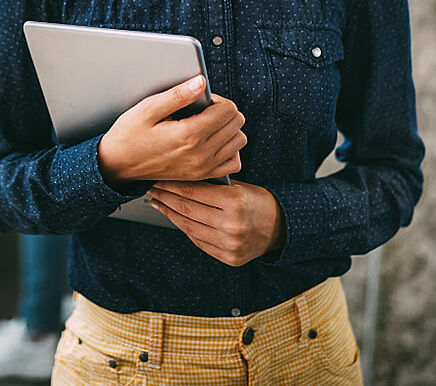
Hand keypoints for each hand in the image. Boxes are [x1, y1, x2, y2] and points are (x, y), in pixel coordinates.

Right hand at [96, 75, 246, 184]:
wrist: (117, 164)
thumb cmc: (128, 136)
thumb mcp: (148, 109)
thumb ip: (177, 95)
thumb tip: (201, 82)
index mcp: (188, 135)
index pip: (227, 110)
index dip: (217, 99)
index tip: (202, 99)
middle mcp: (200, 154)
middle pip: (236, 123)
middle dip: (224, 111)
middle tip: (204, 109)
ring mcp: (202, 168)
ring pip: (239, 141)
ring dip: (229, 129)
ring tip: (209, 124)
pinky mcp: (201, 176)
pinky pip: (233, 163)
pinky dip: (229, 150)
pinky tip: (214, 141)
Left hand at [147, 180, 284, 266]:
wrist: (282, 227)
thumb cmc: (259, 202)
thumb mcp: (239, 186)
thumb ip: (212, 186)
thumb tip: (178, 180)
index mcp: (236, 201)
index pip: (193, 191)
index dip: (171, 185)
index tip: (159, 178)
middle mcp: (232, 225)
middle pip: (187, 210)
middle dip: (166, 197)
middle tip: (153, 189)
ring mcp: (230, 244)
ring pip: (189, 227)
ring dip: (170, 214)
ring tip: (159, 203)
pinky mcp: (229, 258)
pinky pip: (199, 242)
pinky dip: (185, 229)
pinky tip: (176, 218)